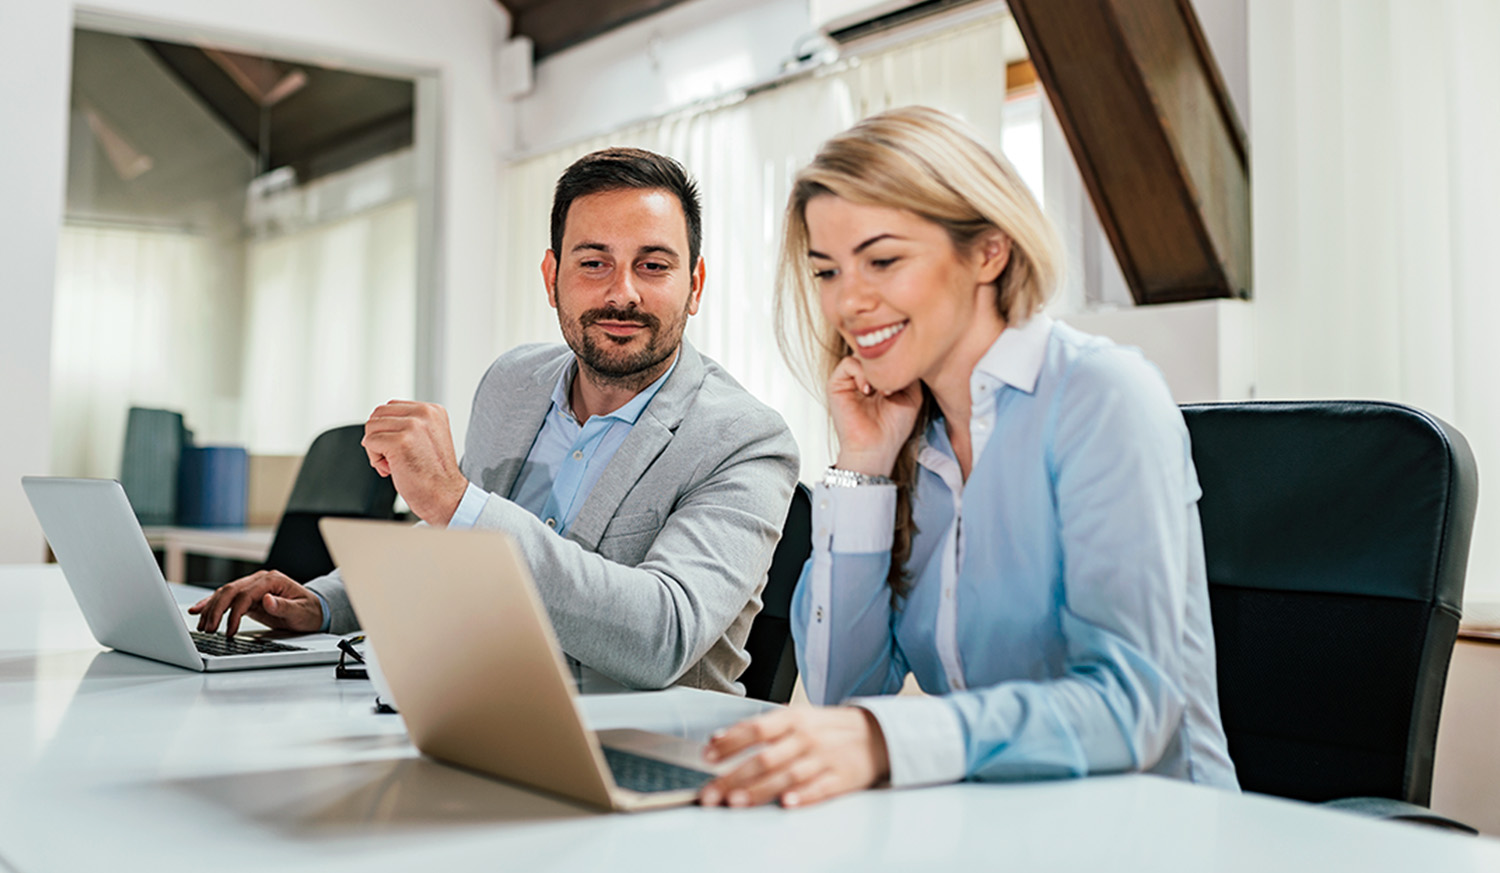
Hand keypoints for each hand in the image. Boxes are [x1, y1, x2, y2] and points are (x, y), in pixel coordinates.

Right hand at [187, 570, 323, 635]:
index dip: (234, 613)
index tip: (228, 631)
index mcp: (272, 580)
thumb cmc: (309, 611)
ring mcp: (253, 587)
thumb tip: (267, 600)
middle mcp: (260, 580)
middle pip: (230, 591)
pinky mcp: (248, 597)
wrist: (314, 611)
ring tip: (202, 626)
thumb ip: (284, 606)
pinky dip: (212, 605)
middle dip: (216, 610)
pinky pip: (227, 599)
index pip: (246, 594)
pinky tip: (198, 610)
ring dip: (211, 608)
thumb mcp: (301, 611)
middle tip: (208, 629)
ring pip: (225, 594)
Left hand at [361, 400, 468, 524]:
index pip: (391, 407)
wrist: (445, 496)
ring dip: (376, 449)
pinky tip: (392, 469)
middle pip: (378, 414)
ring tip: (394, 463)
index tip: (401, 448)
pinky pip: (369, 442)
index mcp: (432, 410)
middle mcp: (424, 413)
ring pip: (371, 427)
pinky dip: (375, 459)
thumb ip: (408, 424)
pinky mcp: (400, 441)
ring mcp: (412, 426)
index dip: (388, 429)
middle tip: (394, 457)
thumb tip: (376, 421)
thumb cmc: (434, 474)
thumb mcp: (427, 438)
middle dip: (379, 436)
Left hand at [697, 706, 889, 808]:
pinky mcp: (841, 778)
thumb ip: (760, 728)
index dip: (730, 743)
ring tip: (737, 802)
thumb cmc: (827, 728)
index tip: (708, 756)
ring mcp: (824, 758)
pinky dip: (803, 796)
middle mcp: (806, 738)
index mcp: (792, 719)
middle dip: (734, 777)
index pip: (755, 729)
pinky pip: (820, 788)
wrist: (875, 734)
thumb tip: (719, 738)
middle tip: (712, 793)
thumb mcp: (795, 718)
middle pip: (765, 758)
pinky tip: (787, 804)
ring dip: (760, 790)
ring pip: (787, 775)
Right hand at [827, 356, 922, 476]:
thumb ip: (908, 371)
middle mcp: (863, 376)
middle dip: (887, 362)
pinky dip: (860, 373)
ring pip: (861, 354)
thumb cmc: (893, 428)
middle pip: (873, 351)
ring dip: (875, 370)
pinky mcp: (836, 385)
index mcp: (880, 377)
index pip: (886, 352)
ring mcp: (849, 379)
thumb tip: (903, 351)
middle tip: (895, 382)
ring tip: (884, 391)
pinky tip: (867, 390)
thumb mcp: (912, 394)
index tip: (906, 377)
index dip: (898, 359)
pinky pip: (847, 363)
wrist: (877, 447)